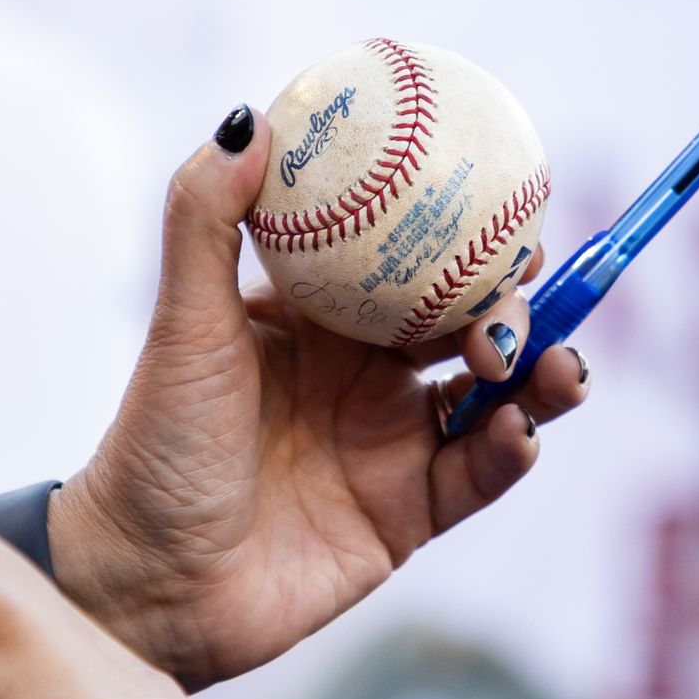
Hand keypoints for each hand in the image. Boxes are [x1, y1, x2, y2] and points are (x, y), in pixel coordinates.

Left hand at [51, 110, 588, 689]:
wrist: (148, 580)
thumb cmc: (155, 449)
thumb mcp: (184, 328)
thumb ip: (207, 222)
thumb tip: (250, 118)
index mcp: (319, 323)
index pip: (409, 263)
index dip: (465, 231)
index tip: (506, 199)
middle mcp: (364, 378)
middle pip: (467, 323)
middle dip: (513, 302)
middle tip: (525, 289)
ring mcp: (390, 448)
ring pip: (492, 398)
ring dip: (535, 374)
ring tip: (550, 364)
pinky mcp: (408, 517)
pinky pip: (477, 475)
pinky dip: (507, 450)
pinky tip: (515, 431)